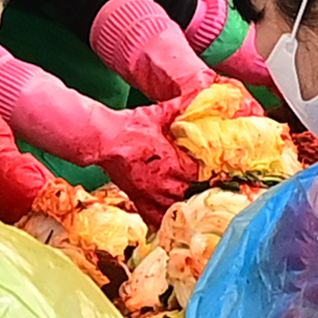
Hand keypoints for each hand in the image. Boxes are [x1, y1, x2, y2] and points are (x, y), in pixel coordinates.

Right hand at [75, 102, 200, 213]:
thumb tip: (197, 97)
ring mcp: (149, 194)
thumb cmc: (128, 127)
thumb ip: (178, 108)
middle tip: (208, 188)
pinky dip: (165, 220)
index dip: (208, 173)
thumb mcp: (156, 114)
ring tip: (194, 203)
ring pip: (175, 209)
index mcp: (170, 161)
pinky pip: (155, 219)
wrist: (102, 140)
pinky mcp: (138, 200)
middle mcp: (162, 182)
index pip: (198, 174)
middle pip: (190, 194)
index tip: (214, 172)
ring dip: (185, 205)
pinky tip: (173, 218)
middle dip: (199, 191)